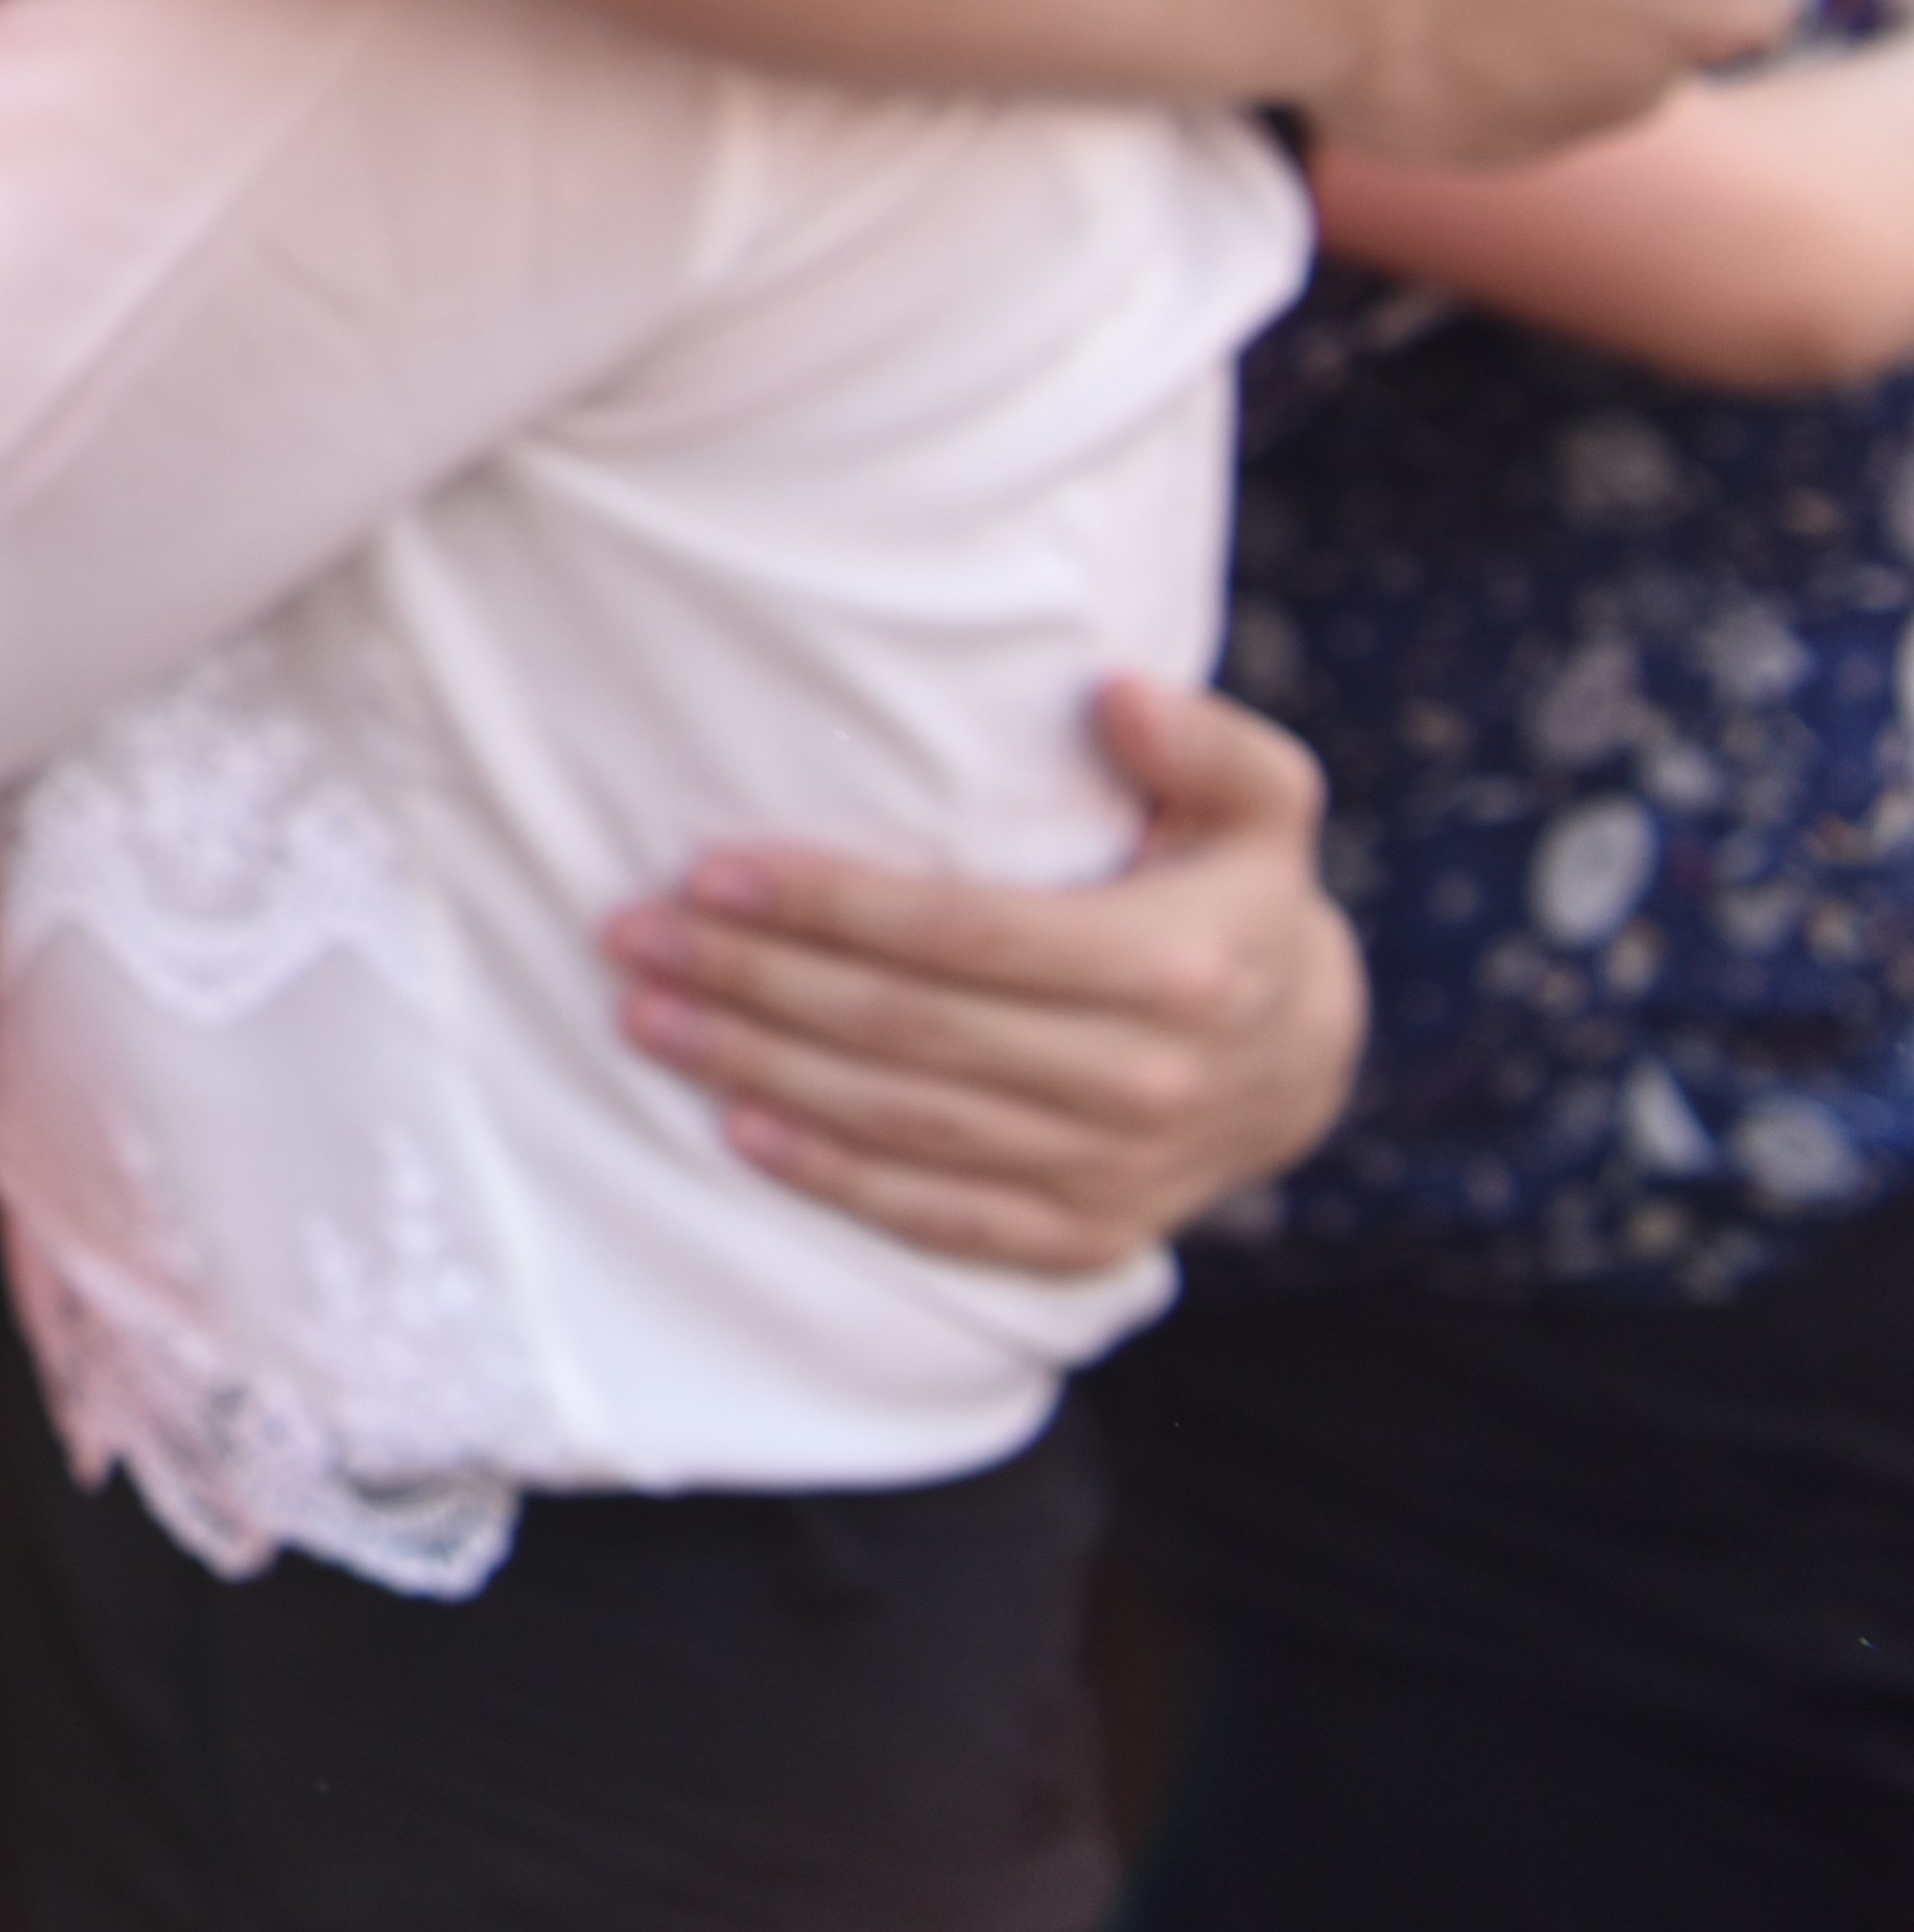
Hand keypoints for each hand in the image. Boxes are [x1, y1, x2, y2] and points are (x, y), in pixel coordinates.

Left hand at [599, 673, 1361, 1275]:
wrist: (1300, 1059)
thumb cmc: (1234, 895)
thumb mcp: (1259, 803)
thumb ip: (1204, 742)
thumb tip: (1115, 693)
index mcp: (1173, 966)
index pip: (965, 934)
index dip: (831, 905)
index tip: (711, 871)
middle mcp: (1146, 1080)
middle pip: (908, 1029)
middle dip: (754, 981)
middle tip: (632, 939)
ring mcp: (1116, 1171)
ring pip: (904, 1122)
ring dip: (760, 1071)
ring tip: (648, 1017)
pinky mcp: (1086, 1238)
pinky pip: (941, 1218)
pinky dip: (835, 1182)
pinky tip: (739, 1131)